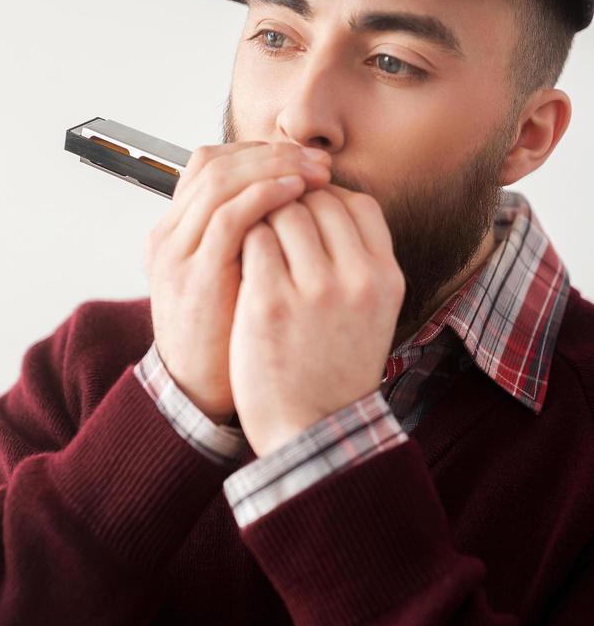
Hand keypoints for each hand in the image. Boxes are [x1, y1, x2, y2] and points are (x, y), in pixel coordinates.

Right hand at [144, 141, 331, 423]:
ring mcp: (178, 253)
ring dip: (275, 167)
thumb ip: (249, 241)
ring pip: (221, 179)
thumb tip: (298, 204)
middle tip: (318, 160)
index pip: (211, 163)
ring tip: (316, 173)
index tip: (304, 158)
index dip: (260, 152)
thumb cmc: (226, 337)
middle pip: (216, 162)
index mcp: (175, 231)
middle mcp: (169, 234)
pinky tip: (298, 194)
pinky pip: (229, 216)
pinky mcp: (196, 276)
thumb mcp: (232, 277)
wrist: (199, 394)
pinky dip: (266, 195)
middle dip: (273, 153)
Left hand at [228, 184, 405, 455]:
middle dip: (290, 204)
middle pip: (318, 201)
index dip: (326, 197)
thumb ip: (360, 261)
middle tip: (272, 226)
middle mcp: (357, 278)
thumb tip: (329, 204)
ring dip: (263, 219)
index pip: (358, 203)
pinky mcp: (270, 302)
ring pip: (283, 213)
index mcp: (386, 277)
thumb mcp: (373, 312)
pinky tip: (240, 263)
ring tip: (255, 244)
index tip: (305, 210)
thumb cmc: (337, 370)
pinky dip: (243, 241)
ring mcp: (314, 289)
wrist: (313, 429)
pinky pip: (253, 241)